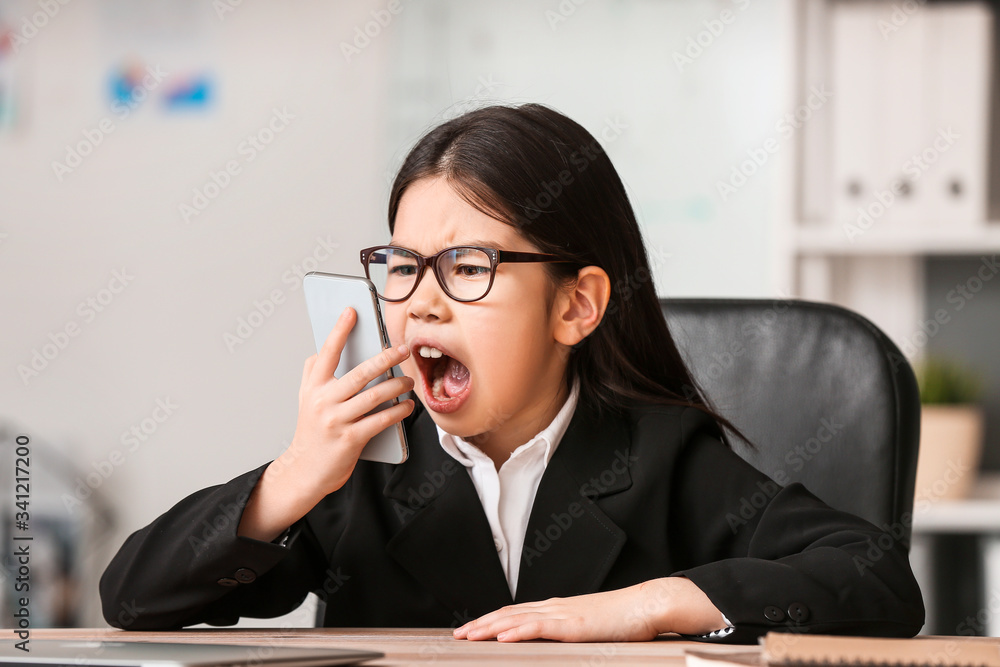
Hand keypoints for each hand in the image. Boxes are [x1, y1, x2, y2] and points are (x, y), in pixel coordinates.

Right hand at [283, 306, 414, 495]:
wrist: (305, 470)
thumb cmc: (312, 432)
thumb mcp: (307, 399)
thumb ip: (314, 374)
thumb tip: (323, 349)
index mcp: (313, 387)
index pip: (327, 352)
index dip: (339, 330)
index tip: (352, 311)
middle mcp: (323, 401)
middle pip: (361, 372)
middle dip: (386, 357)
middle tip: (402, 348)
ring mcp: (337, 420)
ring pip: (375, 395)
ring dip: (398, 385)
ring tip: (409, 380)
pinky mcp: (351, 439)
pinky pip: (381, 419)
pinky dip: (398, 410)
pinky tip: (407, 405)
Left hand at [452, 577, 726, 642]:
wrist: (647, 605)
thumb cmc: (624, 620)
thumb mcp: (590, 628)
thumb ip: (571, 633)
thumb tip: (558, 643)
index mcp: (558, 609)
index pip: (516, 613)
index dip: (492, 620)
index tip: (472, 629)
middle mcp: (555, 608)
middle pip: (509, 614)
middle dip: (481, 624)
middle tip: (459, 634)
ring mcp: (563, 614)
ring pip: (517, 619)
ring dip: (490, 627)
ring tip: (469, 635)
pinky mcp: (573, 624)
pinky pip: (540, 627)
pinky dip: (518, 631)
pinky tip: (503, 637)